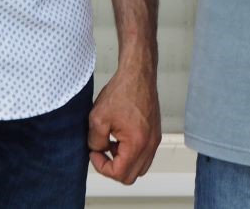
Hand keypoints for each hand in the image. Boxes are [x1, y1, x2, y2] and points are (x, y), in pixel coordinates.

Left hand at [87, 59, 161, 183]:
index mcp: (137, 143)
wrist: (138, 74)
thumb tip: (97, 150)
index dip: (102, 167)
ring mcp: (155, 140)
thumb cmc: (121, 92)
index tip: (94, 152)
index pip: (119, 173)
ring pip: (139, 167)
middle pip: (131, 176)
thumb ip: (95, 141)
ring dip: (123, 162)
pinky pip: (144, 155)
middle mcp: (150, 145)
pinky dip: (131, 153)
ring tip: (111, 144)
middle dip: (113, 168)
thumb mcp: (98, 118)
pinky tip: (119, 137)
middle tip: (101, 152)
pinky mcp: (155, 134)